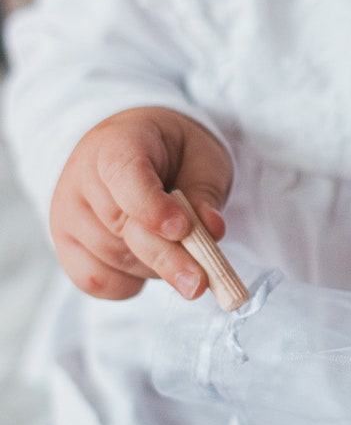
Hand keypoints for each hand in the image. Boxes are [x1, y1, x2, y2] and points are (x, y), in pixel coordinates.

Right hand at [50, 107, 232, 300]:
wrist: (142, 153)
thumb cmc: (175, 156)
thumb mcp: (202, 160)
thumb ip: (205, 194)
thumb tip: (212, 230)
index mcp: (117, 141)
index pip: (124, 175)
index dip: (151, 207)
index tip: (182, 229)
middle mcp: (81, 175)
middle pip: (121, 226)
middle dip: (167, 256)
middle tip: (200, 281)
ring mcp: (67, 212)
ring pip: (113, 258)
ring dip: (153, 268)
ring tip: (178, 250)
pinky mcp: (64, 245)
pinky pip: (97, 280)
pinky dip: (129, 283)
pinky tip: (148, 264)